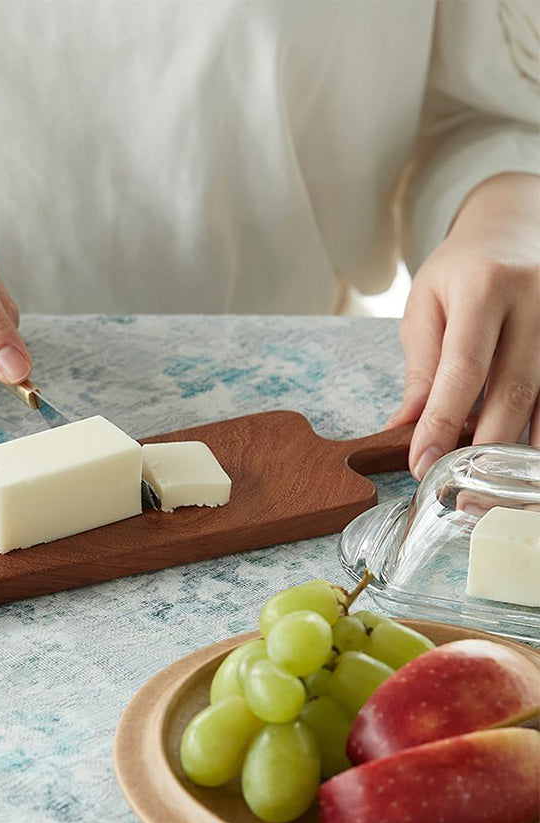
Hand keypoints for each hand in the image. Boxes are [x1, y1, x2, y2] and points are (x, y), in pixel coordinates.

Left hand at [386, 172, 539, 478]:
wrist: (516, 224)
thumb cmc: (461, 272)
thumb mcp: (426, 307)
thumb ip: (421, 367)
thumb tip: (405, 426)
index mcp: (485, 287)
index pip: (463, 367)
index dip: (443, 420)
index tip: (423, 462)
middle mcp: (538, 299)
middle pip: (515, 389)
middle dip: (484, 445)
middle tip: (459, 488)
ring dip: (522, 447)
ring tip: (493, 486)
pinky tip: (526, 456)